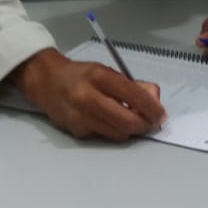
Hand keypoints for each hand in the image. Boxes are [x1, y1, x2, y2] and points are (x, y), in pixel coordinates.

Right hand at [9, 48, 166, 142]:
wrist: (46, 82)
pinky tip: (107, 121)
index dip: (152, 108)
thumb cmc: (81, 75)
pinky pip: (103, 136)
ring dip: (129, 130)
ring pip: (118, 133)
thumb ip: (131, 85)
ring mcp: (81, 117)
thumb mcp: (106, 71)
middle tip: (150, 124)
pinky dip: (112, 131)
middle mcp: (88, 97)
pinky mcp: (76, 131)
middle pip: (127, 121)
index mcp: (99, 77)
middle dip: (144, 125)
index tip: (161, 115)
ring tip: (130, 121)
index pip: (134, 95)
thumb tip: (154, 100)